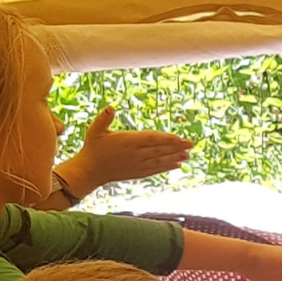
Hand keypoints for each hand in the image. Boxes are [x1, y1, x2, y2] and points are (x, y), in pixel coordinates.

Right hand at [61, 107, 190, 190]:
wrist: (90, 171)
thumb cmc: (93, 148)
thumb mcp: (95, 131)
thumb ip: (104, 119)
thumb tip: (110, 107)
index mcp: (128, 142)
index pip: (151, 139)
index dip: (167, 139)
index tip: (179, 138)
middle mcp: (135, 154)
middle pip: (160, 150)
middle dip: (177, 147)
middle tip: (191, 144)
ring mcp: (138, 165)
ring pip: (160, 161)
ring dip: (175, 158)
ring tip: (188, 155)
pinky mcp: (138, 173)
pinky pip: (155, 170)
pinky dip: (167, 167)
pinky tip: (177, 165)